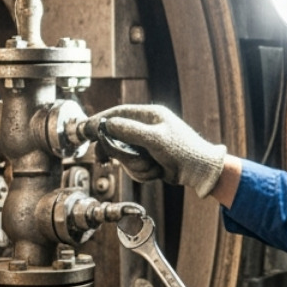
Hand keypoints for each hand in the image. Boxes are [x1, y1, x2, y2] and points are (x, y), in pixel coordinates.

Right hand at [88, 104, 226, 196]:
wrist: (200, 172)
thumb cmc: (183, 151)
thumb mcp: (156, 139)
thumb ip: (130, 131)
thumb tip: (108, 124)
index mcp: (150, 115)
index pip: (119, 113)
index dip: (101, 120)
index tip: (86, 128)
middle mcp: (147, 127)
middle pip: (118, 137)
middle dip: (119, 152)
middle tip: (106, 160)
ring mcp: (147, 144)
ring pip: (125, 155)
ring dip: (135, 165)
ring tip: (152, 167)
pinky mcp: (149, 158)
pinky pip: (134, 166)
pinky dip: (142, 172)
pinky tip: (156, 173)